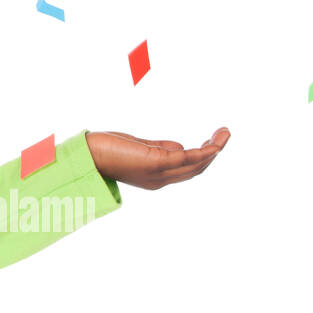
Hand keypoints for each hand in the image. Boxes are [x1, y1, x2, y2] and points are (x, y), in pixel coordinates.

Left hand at [85, 128, 230, 189]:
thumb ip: (160, 149)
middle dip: (213, 152)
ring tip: (225, 133)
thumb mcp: (139, 149)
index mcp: (156, 178)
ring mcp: (159, 172)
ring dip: (214, 149)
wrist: (86, 154)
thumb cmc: (106, 149)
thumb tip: (181, 147)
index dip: (203, 157)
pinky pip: (187, 158)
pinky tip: (213, 142)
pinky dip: (204, 151)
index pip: (186, 171)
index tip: (213, 142)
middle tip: (225, 134)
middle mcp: (160, 179)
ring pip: (196, 164)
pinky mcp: (156, 161)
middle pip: (196, 169)